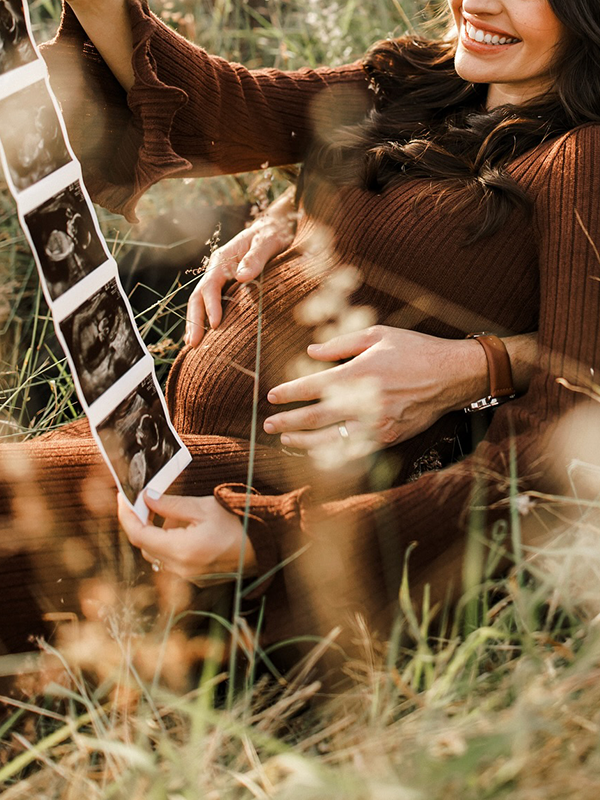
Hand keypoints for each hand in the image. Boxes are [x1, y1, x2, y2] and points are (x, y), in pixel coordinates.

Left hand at [117, 492, 256, 582]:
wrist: (265, 547)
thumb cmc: (239, 524)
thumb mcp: (203, 507)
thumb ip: (171, 504)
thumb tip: (146, 498)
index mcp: (181, 550)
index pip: (138, 535)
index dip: (126, 516)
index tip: (123, 499)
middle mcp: (181, 569)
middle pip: (145, 546)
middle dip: (144, 522)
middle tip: (149, 501)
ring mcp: (188, 577)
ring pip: (158, 554)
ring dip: (159, 534)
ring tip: (177, 515)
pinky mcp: (195, 578)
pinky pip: (172, 561)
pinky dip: (171, 544)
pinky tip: (188, 529)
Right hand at [185, 188, 297, 346]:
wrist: (276, 227)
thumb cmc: (274, 234)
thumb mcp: (268, 242)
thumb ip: (256, 258)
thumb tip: (240, 276)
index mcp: (223, 259)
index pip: (210, 286)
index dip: (211, 306)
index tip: (216, 325)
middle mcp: (216, 269)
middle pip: (198, 296)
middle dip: (194, 320)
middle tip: (194, 344)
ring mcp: (220, 278)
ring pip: (201, 302)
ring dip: (196, 322)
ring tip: (193, 345)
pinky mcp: (226, 285)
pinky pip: (211, 303)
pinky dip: (205, 319)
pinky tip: (206, 335)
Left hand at [263, 325, 487, 455]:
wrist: (453, 375)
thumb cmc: (415, 350)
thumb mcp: (378, 335)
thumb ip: (342, 344)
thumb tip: (310, 352)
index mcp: (360, 373)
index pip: (313, 387)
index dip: (289, 393)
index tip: (271, 397)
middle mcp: (365, 402)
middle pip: (316, 418)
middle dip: (289, 422)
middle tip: (268, 424)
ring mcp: (377, 424)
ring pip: (332, 440)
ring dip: (304, 442)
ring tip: (286, 441)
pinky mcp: (388, 438)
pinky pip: (354, 452)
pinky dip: (332, 455)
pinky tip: (317, 453)